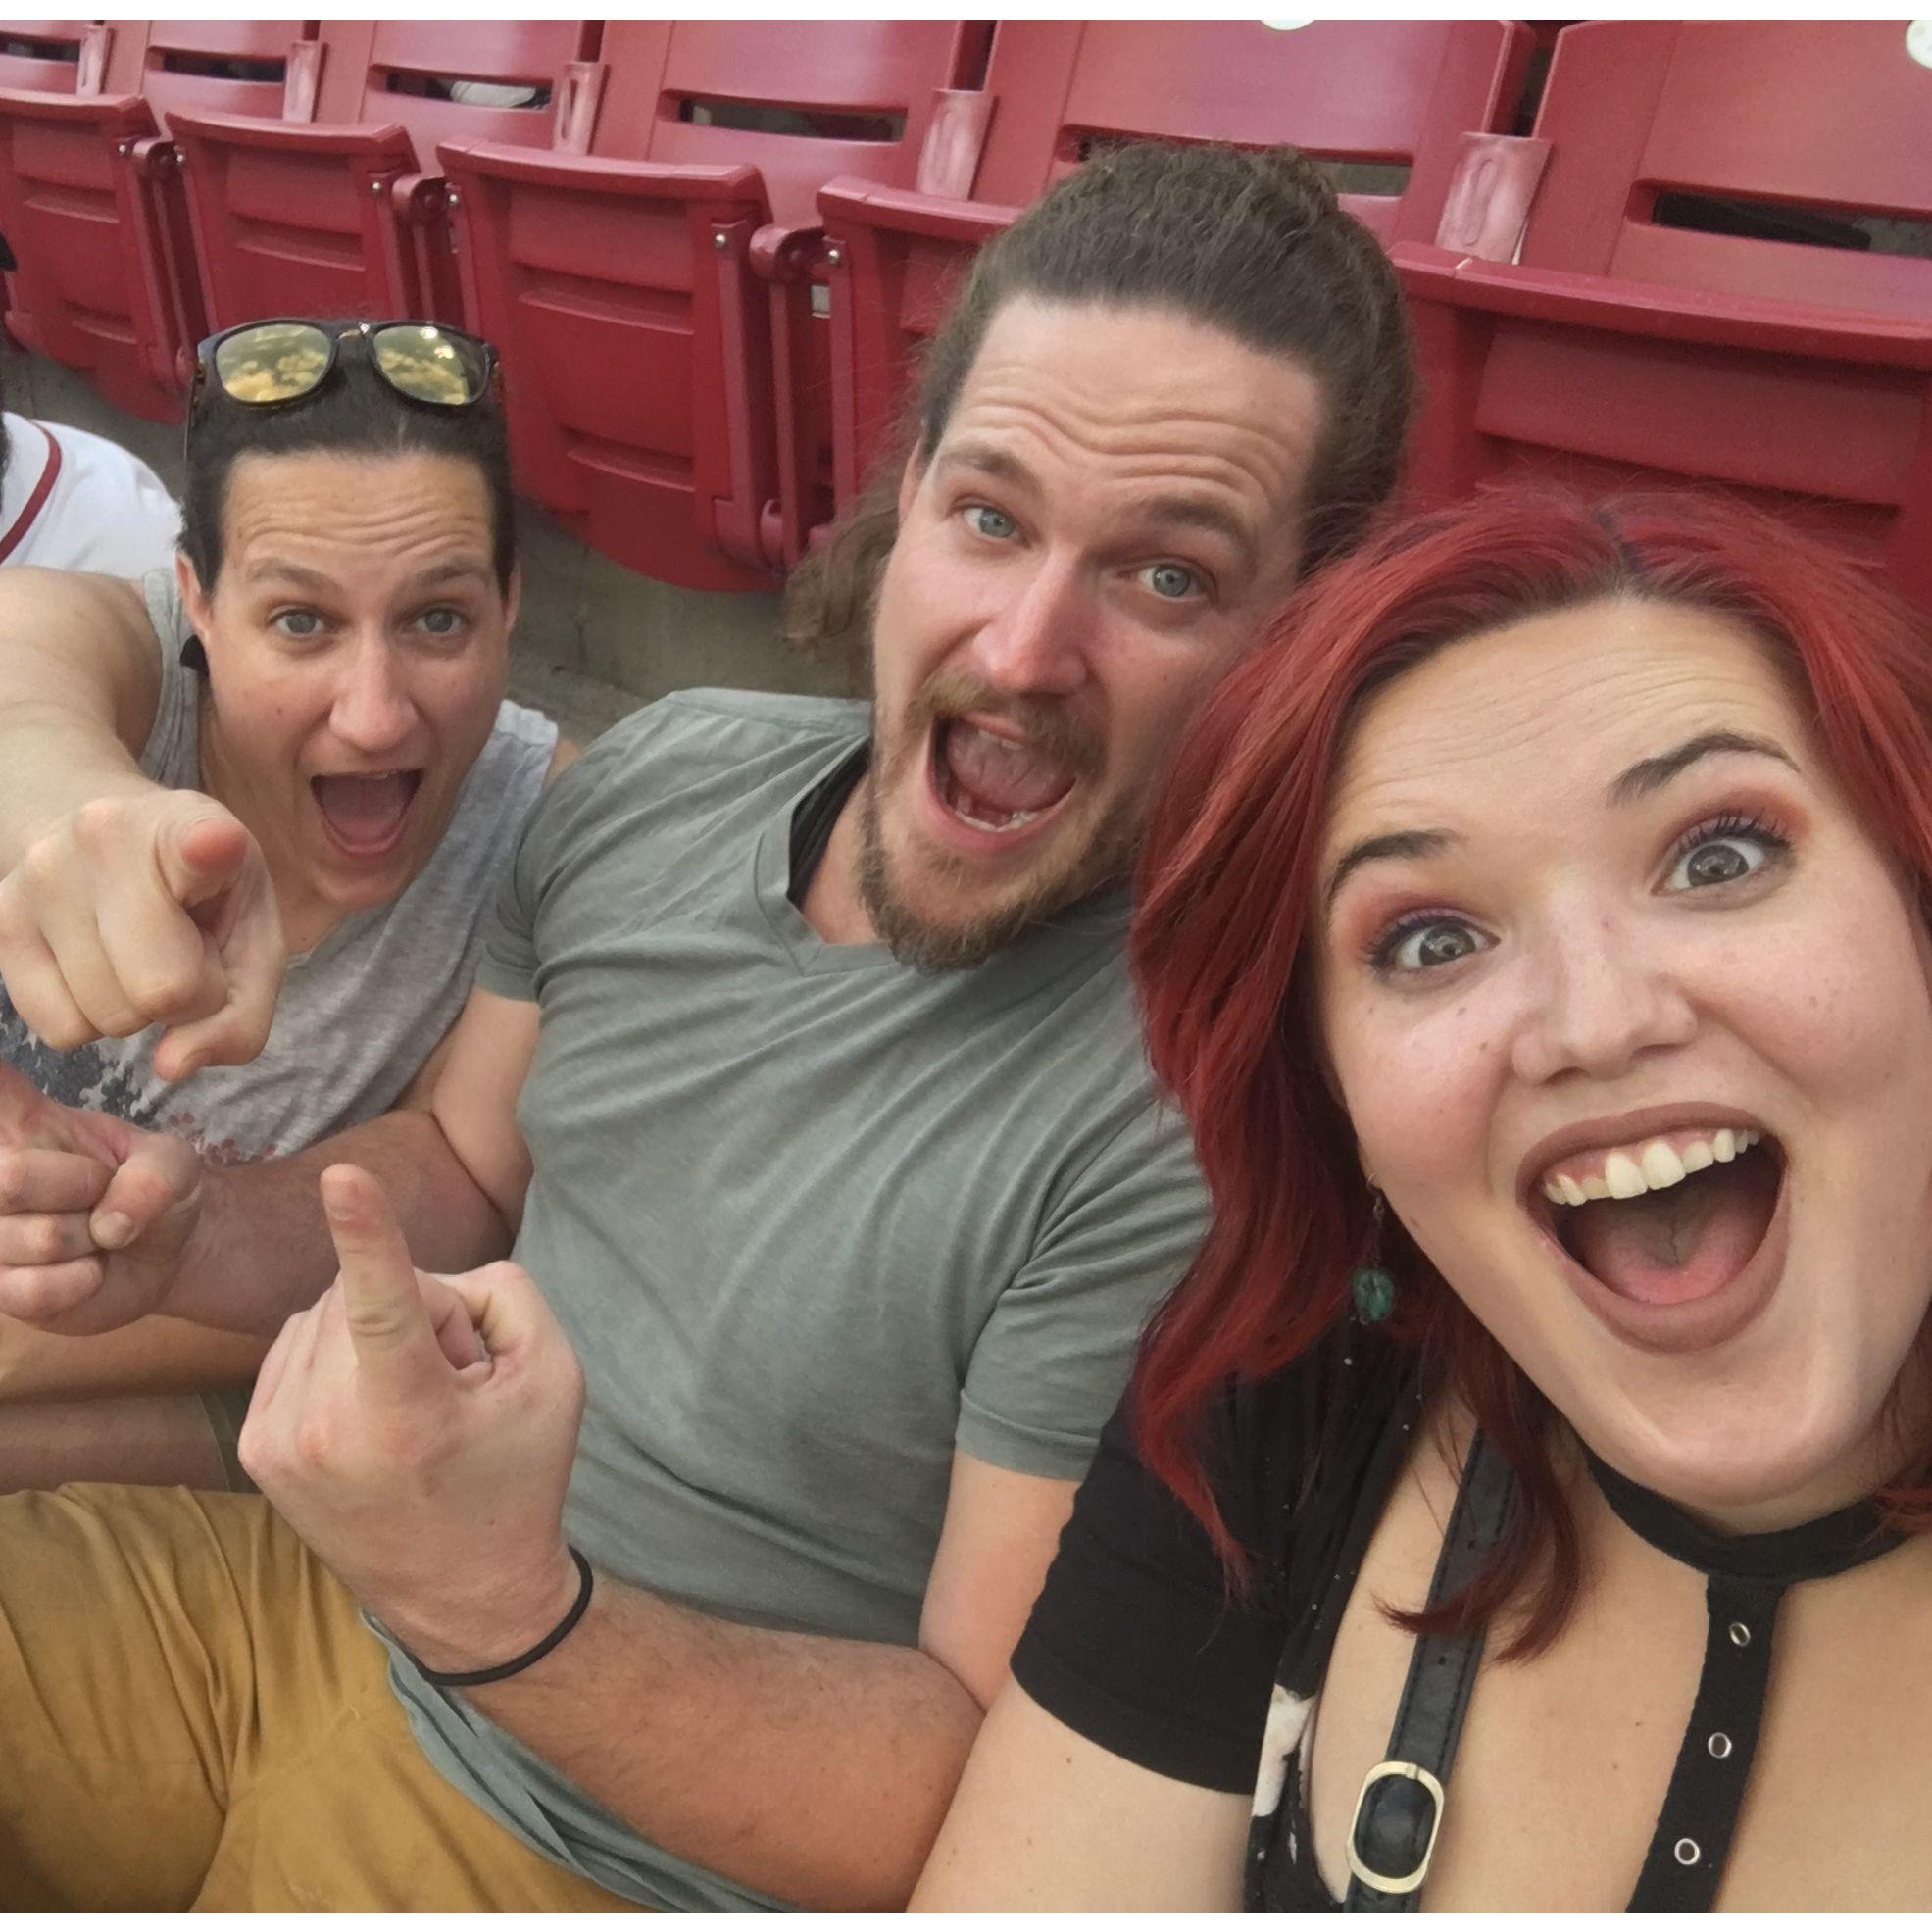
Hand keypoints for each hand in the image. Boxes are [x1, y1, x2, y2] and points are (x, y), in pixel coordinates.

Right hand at [0, 789, 284, 1077]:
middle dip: (186, 999)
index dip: (209, 850)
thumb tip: (171, 1066)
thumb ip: (241, 1016)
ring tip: (141, 952)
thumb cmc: (202, 899)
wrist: (112, 842)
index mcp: (191, 828)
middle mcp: (104, 837)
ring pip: (105, 1017)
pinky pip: (58, 1030)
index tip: (213, 843)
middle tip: (185, 954)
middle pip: (160, 990)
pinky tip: (101, 967)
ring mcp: (40, 876)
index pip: (197, 845)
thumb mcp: (253, 944)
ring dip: (135, 1008)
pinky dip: (89, 1020)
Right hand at [0, 1060, 202, 1332]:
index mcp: (21, 1124)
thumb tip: (110, 1222)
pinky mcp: (0, 1290)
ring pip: (39, 1239)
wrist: (165, 1253)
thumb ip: (154, 1172)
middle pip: (10, 1178)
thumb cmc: (151, 1190)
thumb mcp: (174, 1162)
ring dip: (92, 1239)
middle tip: (100, 1189)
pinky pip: (36, 1290)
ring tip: (96, 1231)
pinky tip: (88, 1270)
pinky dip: (83, 1281)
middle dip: (82, 1187)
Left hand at [240, 1165, 585, 1673]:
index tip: (344, 1175)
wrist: (463, 1592)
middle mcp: (326, 1429)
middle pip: (368, 1290)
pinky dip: (340, 1351)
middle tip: (457, 1381)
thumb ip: (505, 1295)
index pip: (385, 1303)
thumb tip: (428, 1278)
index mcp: (408, 1413)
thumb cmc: (520, 1477)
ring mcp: (279, 1441)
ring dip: (377, 1331)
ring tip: (414, 1403)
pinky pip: (299, 1341)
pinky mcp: (255, 1447)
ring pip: (327, 1308)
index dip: (368, 1231)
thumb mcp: (555, 1379)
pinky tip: (372, 1404)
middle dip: (421, 1311)